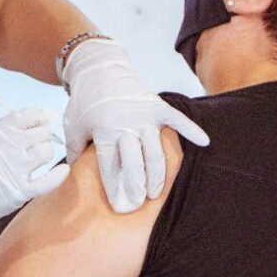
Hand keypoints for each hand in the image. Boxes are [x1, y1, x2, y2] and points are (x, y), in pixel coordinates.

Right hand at [0, 109, 69, 245]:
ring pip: (47, 152)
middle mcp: (8, 148)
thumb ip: (3, 130)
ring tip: (40, 155)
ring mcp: (16, 170)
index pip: (27, 116)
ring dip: (47, 151)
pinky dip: (59, 174)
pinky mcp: (22, 191)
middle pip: (41, 133)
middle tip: (41, 139)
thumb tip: (31, 121)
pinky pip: (49, 180)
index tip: (48, 116)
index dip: (41, 114)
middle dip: (44, 134)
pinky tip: (63, 170)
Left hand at [62, 40, 208, 212]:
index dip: (115, 188)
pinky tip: (205, 142)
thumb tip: (74, 177)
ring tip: (155, 194)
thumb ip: (74, 152)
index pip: (110, 165)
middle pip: (136, 163)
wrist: (99, 70)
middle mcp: (126, 124)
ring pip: (156, 152)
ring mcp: (145, 115)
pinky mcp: (158, 106)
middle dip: (137, 187)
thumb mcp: (72, 125)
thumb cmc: (84, 101)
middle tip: (138, 205)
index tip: (119, 206)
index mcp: (103, 130)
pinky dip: (192, 130)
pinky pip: (178, 120)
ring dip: (157, 175)